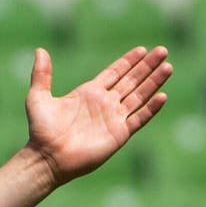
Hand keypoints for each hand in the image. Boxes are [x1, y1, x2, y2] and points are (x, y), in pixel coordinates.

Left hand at [24, 46, 171, 187]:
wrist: (48, 157)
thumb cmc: (41, 130)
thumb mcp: (38, 98)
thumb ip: (41, 75)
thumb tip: (39, 50)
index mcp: (89, 92)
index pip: (115, 72)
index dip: (129, 61)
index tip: (143, 49)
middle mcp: (105, 104)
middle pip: (131, 81)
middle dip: (147, 66)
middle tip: (163, 50)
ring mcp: (113, 119)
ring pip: (139, 96)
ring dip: (153, 82)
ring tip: (168, 66)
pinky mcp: (119, 134)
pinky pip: (139, 119)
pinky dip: (150, 108)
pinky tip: (162, 96)